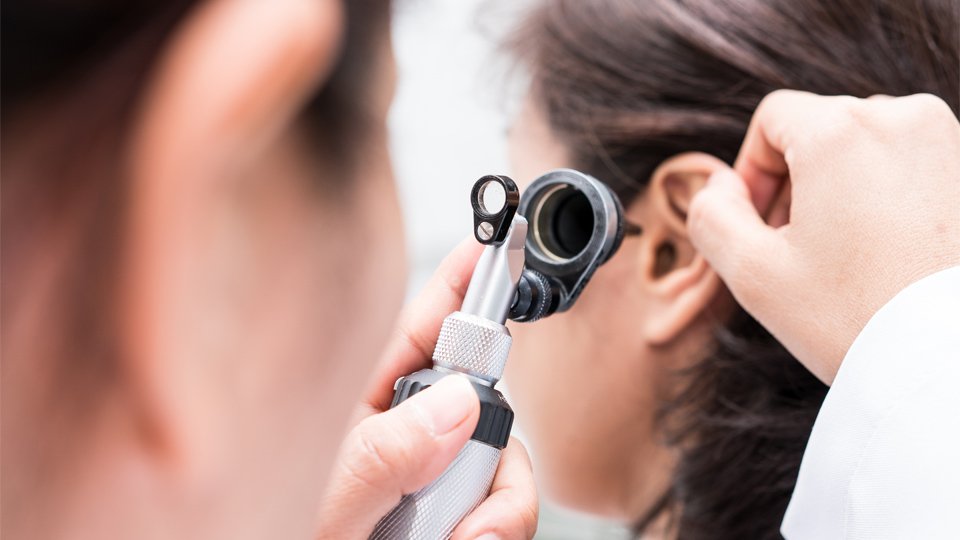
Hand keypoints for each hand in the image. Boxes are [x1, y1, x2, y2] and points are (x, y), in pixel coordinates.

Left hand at [317, 239, 537, 538]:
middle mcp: (404, 434)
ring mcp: (431, 479)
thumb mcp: (325, 499)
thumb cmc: (273, 530)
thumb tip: (456, 404)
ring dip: (493, 510)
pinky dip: (494, 535)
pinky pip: (503, 512)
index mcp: (361, 404)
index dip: (464, 280)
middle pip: (485, 403)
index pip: (423, 325)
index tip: (497, 240)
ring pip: (502, 465)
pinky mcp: (454, 519)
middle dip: (491, 449)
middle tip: (463, 501)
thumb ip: (386, 453)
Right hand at [687, 90, 959, 383]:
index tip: (758, 227)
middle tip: (796, 251)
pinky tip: (888, 255)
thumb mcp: (753, 274)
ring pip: (870, 145)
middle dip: (797, 182)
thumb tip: (720, 185)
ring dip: (843, 188)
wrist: (953, 362)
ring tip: (845, 255)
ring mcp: (951, 141)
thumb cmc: (856, 318)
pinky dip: (890, 197)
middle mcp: (903, 118)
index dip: (751, 171)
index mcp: (840, 131)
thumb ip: (710, 216)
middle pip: (821, 128)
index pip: (772, 117)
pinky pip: (915, 165)